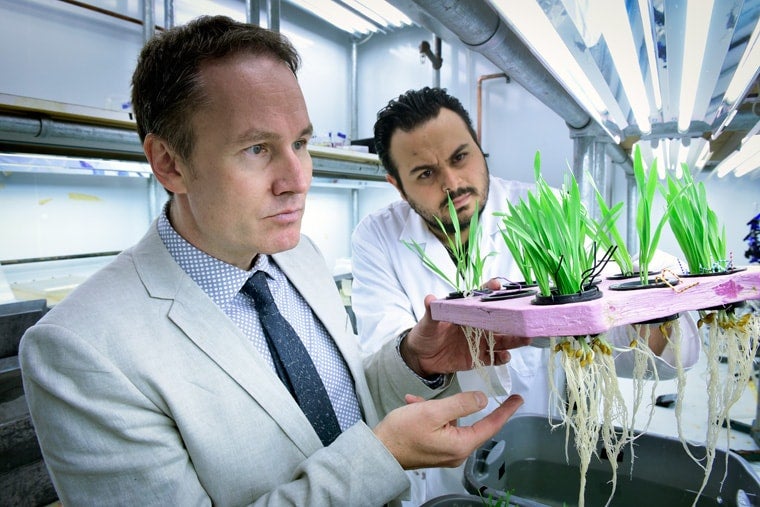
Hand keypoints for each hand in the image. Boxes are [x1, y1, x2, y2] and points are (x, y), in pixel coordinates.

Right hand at [373, 391, 522, 468]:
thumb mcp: (433, 412)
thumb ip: (461, 404)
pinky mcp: (434, 450)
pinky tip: (414, 406)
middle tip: (466, 391)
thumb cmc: (402, 433)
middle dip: (462, 405)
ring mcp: (445, 452)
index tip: (518, 399)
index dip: (505, 411)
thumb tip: (482, 400)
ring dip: (439, 409)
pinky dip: (430, 415)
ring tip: (419, 403)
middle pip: (472, 424)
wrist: (378, 452)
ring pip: (453, 423)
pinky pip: (440, 428)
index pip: (491, 425)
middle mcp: (457, 452)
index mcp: (461, 444)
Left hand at [401, 295, 529, 376]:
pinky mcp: (479, 358)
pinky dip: (502, 358)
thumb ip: (431, 312)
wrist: (421, 357)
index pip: (481, 298)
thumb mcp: (427, 322)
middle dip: (513, 319)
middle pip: (500, 320)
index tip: (497, 285)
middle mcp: (478, 325)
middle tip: (525, 318)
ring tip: (526, 338)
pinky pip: (494, 359)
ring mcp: (480, 342)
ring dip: (515, 339)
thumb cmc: (425, 334)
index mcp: (467, 312)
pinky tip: (506, 357)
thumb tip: (430, 299)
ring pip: (502, 340)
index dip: (490, 290)